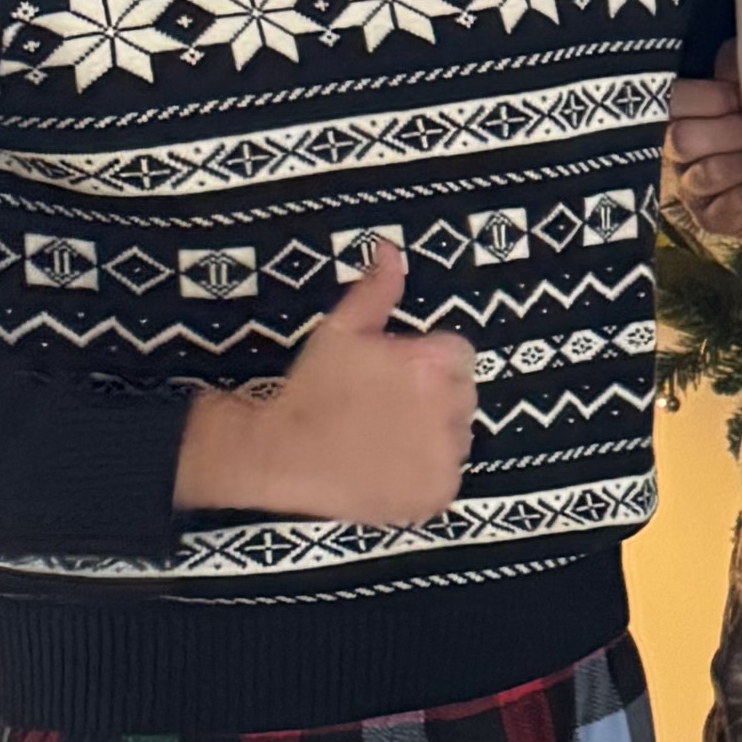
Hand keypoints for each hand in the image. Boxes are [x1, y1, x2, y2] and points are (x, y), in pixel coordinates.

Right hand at [173, 239, 475, 529]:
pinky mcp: (439, 491)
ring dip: (431, 436)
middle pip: (461, 396)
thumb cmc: (310, 390)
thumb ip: (377, 289)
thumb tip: (390, 249)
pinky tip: (387, 466)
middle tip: (383, 409)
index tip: (394, 378)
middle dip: (431, 397)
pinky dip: (423, 474)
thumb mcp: (341, 330)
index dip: (424, 364)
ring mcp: (446, 454)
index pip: (458, 355)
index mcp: (434, 364)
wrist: (281, 454)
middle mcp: (449, 407)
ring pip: (456, 437)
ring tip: (382, 439)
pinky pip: (446, 476)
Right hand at [664, 43, 741, 243]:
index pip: (674, 101)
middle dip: (731, 132)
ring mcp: (692, 189)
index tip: (740, 98)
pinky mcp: (712, 219)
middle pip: (684, 140)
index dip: (711, 98)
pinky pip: (728, 208)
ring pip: (707, 174)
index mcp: (680, 112)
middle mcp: (676, 153)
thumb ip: (741, 68)